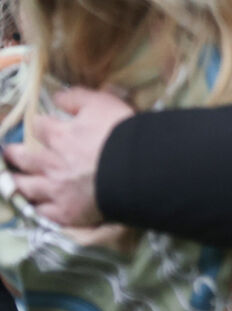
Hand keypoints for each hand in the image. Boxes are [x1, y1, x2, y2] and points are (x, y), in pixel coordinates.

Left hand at [4, 88, 132, 226]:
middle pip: (25, 158)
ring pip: (28, 187)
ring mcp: (57, 189)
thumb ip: (77, 97)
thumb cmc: (123, 133)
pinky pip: (45, 213)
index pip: (40, 126)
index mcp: (60, 136)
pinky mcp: (67, 212)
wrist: (139, 169)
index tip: (39, 124)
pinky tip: (38, 208)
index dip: (39, 124)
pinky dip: (39, 209)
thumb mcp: (102, 103)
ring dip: (19, 183)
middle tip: (10, 152)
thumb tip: (57, 97)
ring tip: (14, 181)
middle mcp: (52, 163)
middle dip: (15, 153)